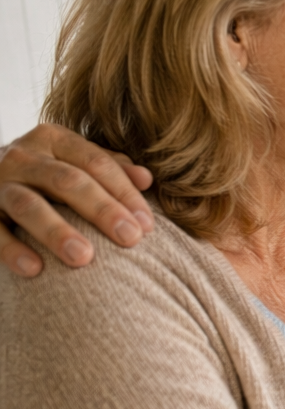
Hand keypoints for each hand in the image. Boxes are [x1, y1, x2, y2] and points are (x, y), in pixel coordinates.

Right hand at [0, 123, 153, 275]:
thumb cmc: (44, 175)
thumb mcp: (74, 161)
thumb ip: (109, 168)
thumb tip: (146, 179)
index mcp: (53, 139)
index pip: (96, 163)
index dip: (125, 193)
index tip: (148, 226)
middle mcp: (23, 156)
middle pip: (67, 181)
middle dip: (102, 210)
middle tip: (130, 238)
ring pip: (27, 204)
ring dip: (56, 231)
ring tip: (84, 258)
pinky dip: (11, 249)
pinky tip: (34, 269)